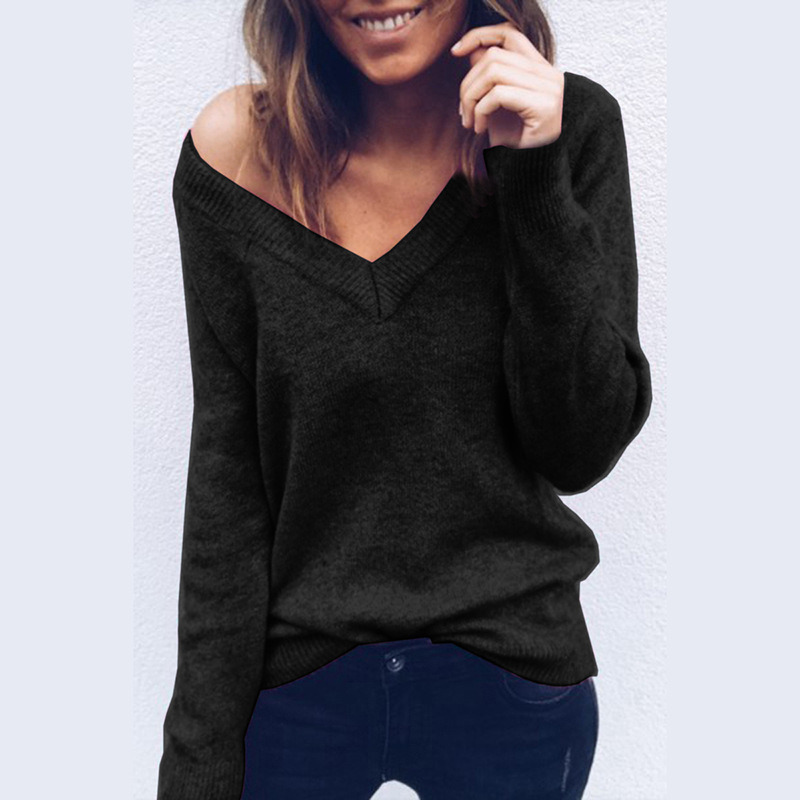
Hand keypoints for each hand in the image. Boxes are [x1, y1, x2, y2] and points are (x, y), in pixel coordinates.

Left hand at [450, 22, 564, 149]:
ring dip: (472, 98)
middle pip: (494, 56)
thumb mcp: (496, 106)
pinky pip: (499, 95)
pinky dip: (481, 111)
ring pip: (494, 72)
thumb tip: (470, 51)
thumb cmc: (514, 143)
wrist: (531, 174)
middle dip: (468, 83)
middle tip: (464, 113)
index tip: (456, 51)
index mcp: (540, 70)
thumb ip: (488, 78)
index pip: (510, 35)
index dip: (480, 35)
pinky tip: (481, 130)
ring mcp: (549, 88)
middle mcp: (549, 75)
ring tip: (471, 122)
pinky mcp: (544, 105)